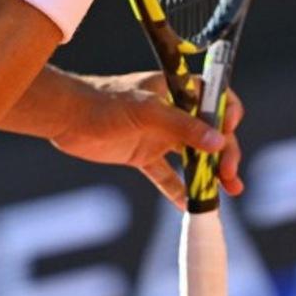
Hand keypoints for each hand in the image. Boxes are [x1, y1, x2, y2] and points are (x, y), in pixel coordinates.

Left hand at [50, 71, 243, 208]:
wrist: (65, 117)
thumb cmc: (104, 102)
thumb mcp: (146, 111)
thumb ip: (181, 126)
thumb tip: (219, 142)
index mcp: (173, 89)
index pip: (212, 96)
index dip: (227, 112)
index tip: (229, 132)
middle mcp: (170, 111)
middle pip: (208, 131)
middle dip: (225, 152)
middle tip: (230, 176)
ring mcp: (156, 134)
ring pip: (192, 155)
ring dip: (210, 173)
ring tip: (229, 192)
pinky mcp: (141, 155)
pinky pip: (167, 175)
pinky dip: (179, 190)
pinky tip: (190, 206)